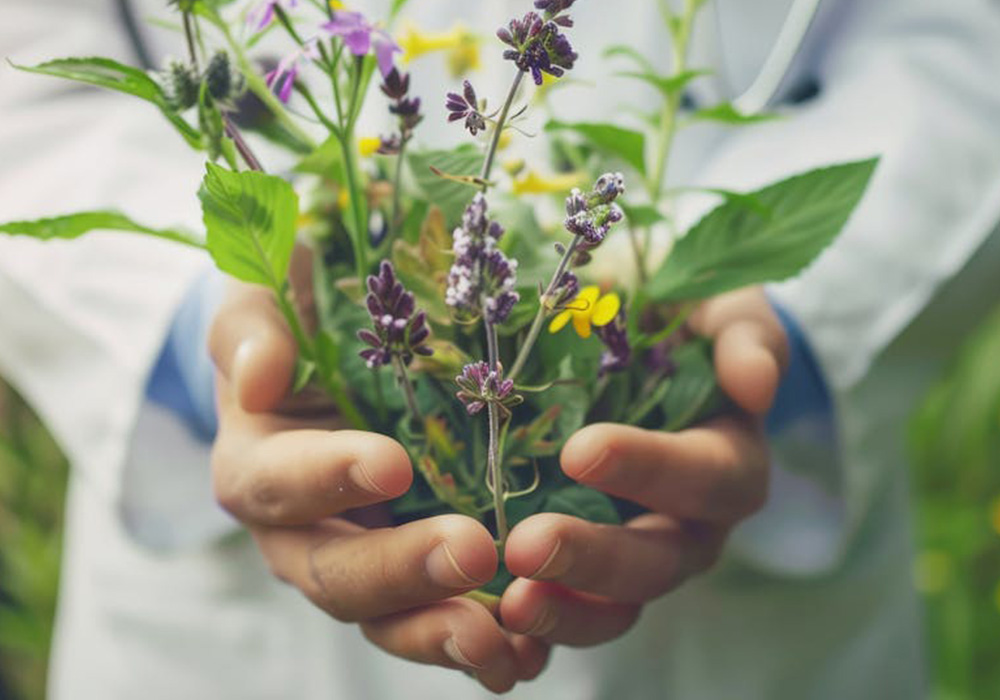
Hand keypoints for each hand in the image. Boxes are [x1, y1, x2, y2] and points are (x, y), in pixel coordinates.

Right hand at [208, 271, 548, 693]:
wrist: (338, 353)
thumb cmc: (301, 318)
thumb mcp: (266, 303)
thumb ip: (251, 331)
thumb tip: (261, 378)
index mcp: (258, 463)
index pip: (276, 483)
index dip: (328, 478)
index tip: (393, 464)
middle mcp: (300, 529)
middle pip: (334, 572)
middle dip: (401, 570)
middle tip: (471, 551)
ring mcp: (359, 559)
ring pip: (386, 618)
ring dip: (441, 634)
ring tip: (502, 645)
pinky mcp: (413, 576)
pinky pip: (439, 620)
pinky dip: (482, 645)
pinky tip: (529, 653)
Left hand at [499, 287, 788, 645]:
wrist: (634, 341)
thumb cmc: (675, 318)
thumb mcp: (717, 306)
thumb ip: (743, 334)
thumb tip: (756, 385)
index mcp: (729, 458)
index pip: (707, 475)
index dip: (652, 468)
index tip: (580, 450)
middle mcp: (693, 522)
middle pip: (662, 561)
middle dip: (597, 558)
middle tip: (528, 547)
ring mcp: (641, 553)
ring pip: (619, 606)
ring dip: (567, 610)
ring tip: (510, 606)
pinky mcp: (591, 571)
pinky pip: (575, 611)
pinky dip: (540, 623)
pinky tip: (492, 620)